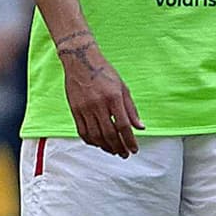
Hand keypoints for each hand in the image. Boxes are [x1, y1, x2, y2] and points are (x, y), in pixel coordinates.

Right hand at [56, 31, 142, 156]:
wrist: (81, 61)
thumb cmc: (105, 73)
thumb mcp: (123, 88)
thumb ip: (131, 109)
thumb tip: (140, 127)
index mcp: (113, 98)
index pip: (123, 126)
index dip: (130, 140)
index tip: (134, 149)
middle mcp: (98, 105)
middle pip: (109, 134)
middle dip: (118, 147)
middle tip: (124, 154)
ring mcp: (85, 108)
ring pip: (95, 135)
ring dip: (105, 147)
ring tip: (113, 151)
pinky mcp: (74, 110)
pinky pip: (82, 131)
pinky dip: (91, 141)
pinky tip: (98, 144)